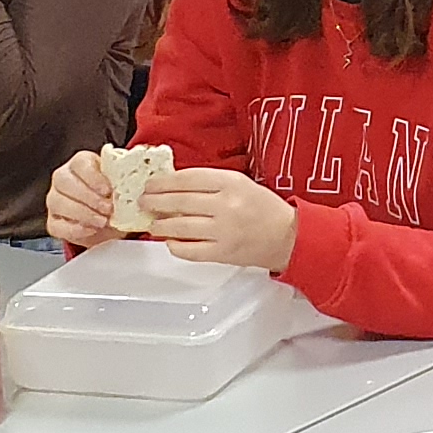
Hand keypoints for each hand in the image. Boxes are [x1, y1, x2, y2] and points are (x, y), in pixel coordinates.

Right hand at [43, 151, 123, 251]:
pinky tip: (91, 229)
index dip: (93, 177)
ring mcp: (55, 200)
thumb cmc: (113, 197)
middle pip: (64, 181)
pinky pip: (56, 225)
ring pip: (58, 203)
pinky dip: (74, 229)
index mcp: (80, 163)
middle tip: (108, 208)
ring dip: (83, 213)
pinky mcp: (53, 221)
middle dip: (88, 197)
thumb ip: (122, 182)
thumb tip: (133, 185)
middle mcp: (63, 178)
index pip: (79, 163)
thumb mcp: (119, 186)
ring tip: (102, 221)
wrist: (108, 219)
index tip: (107, 190)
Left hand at [144, 166, 299, 272]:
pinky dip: (175, 246)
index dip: (164, 182)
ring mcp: (223, 231)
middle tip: (144, 201)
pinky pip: (189, 250)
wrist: (288, 236)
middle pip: (179, 201)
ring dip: (161, 224)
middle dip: (155, 201)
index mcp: (231, 183)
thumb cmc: (264, 208)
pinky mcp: (222, 253)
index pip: (188, 178)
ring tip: (153, 222)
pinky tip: (170, 241)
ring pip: (180, 226)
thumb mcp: (241, 183)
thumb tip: (175, 185)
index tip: (152, 184)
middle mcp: (226, 205)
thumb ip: (211, 183)